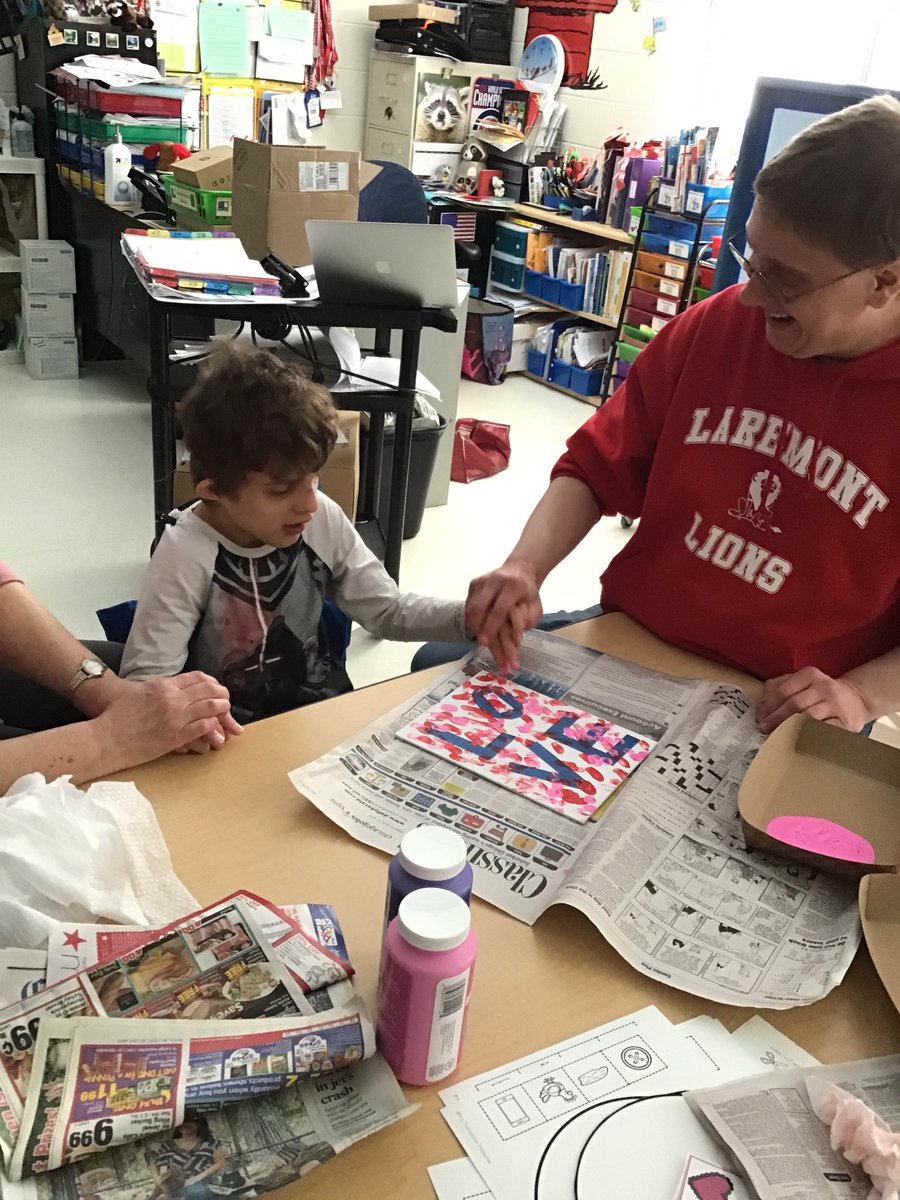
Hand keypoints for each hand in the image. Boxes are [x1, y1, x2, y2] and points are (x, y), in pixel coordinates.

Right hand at [96, 673, 241, 765]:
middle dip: (221, 694)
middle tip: (226, 699)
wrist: (105, 738)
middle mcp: (172, 698)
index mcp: (163, 685)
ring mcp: (175, 717)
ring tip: (226, 712)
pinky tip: (215, 727)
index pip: (197, 678)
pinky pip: (203, 727)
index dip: (211, 682)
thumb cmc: (115, 715)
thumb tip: (168, 688)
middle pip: (208, 690)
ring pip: (210, 707)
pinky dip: (213, 726)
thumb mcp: (137, 692)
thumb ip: (156, 688)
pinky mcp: (175, 736)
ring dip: (222, 709)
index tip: (216, 687)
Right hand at [465, 561, 541, 673]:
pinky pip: (468, 604)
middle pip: (479, 607)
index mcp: (513, 586)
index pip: (499, 609)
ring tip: (480, 636)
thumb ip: (529, 622)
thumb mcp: (536, 606)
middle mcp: (495, 581)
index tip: (486, 643)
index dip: (491, 627)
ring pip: (471, 606)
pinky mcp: (474, 583)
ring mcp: (482, 581)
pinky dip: (471, 618)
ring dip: (473, 625)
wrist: (518, 569)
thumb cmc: (528, 592)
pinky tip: (478, 626)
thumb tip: (516, 640)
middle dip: (477, 627)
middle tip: (480, 642)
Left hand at [756, 667, 871, 733]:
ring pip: (808, 717)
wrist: (856, 699)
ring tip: (777, 736)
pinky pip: (824, 731)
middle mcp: (824, 687)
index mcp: (809, 675)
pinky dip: (809, 736)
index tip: (759, 717)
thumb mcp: (802, 682)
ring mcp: (835, 705)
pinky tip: (798, 741)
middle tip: (764, 729)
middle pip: (794, 704)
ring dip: (789, 728)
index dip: (768, 706)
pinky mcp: (845, 722)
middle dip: (775, 718)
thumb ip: (780, 687)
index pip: (783, 690)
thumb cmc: (821, 693)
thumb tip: (762, 705)